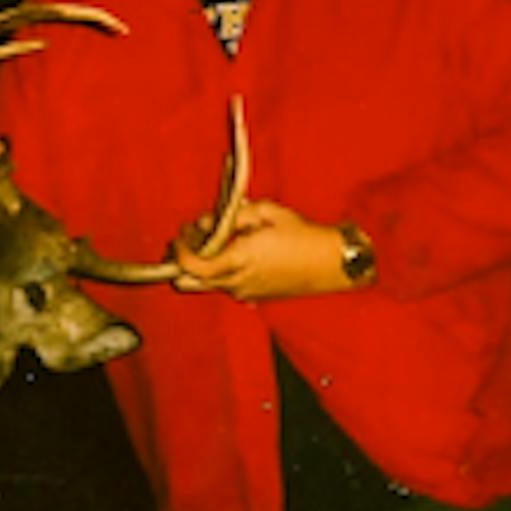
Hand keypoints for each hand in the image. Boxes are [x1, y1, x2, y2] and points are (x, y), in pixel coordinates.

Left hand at [172, 200, 355, 300]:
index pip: (192, 265)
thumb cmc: (302, 234)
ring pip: (205, 286)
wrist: (331, 263)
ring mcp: (244, 293)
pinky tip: (233, 255)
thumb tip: (207, 221)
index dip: (179, 250)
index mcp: (238, 260)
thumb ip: (231, 216)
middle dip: (181, 262)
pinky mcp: (253, 297)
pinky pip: (224, 288)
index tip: (179, 235)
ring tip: (214, 244)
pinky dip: (219, 273)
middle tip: (189, 240)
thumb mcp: (266, 212)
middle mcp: (237, 282)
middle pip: (187, 283)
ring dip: (200, 267)